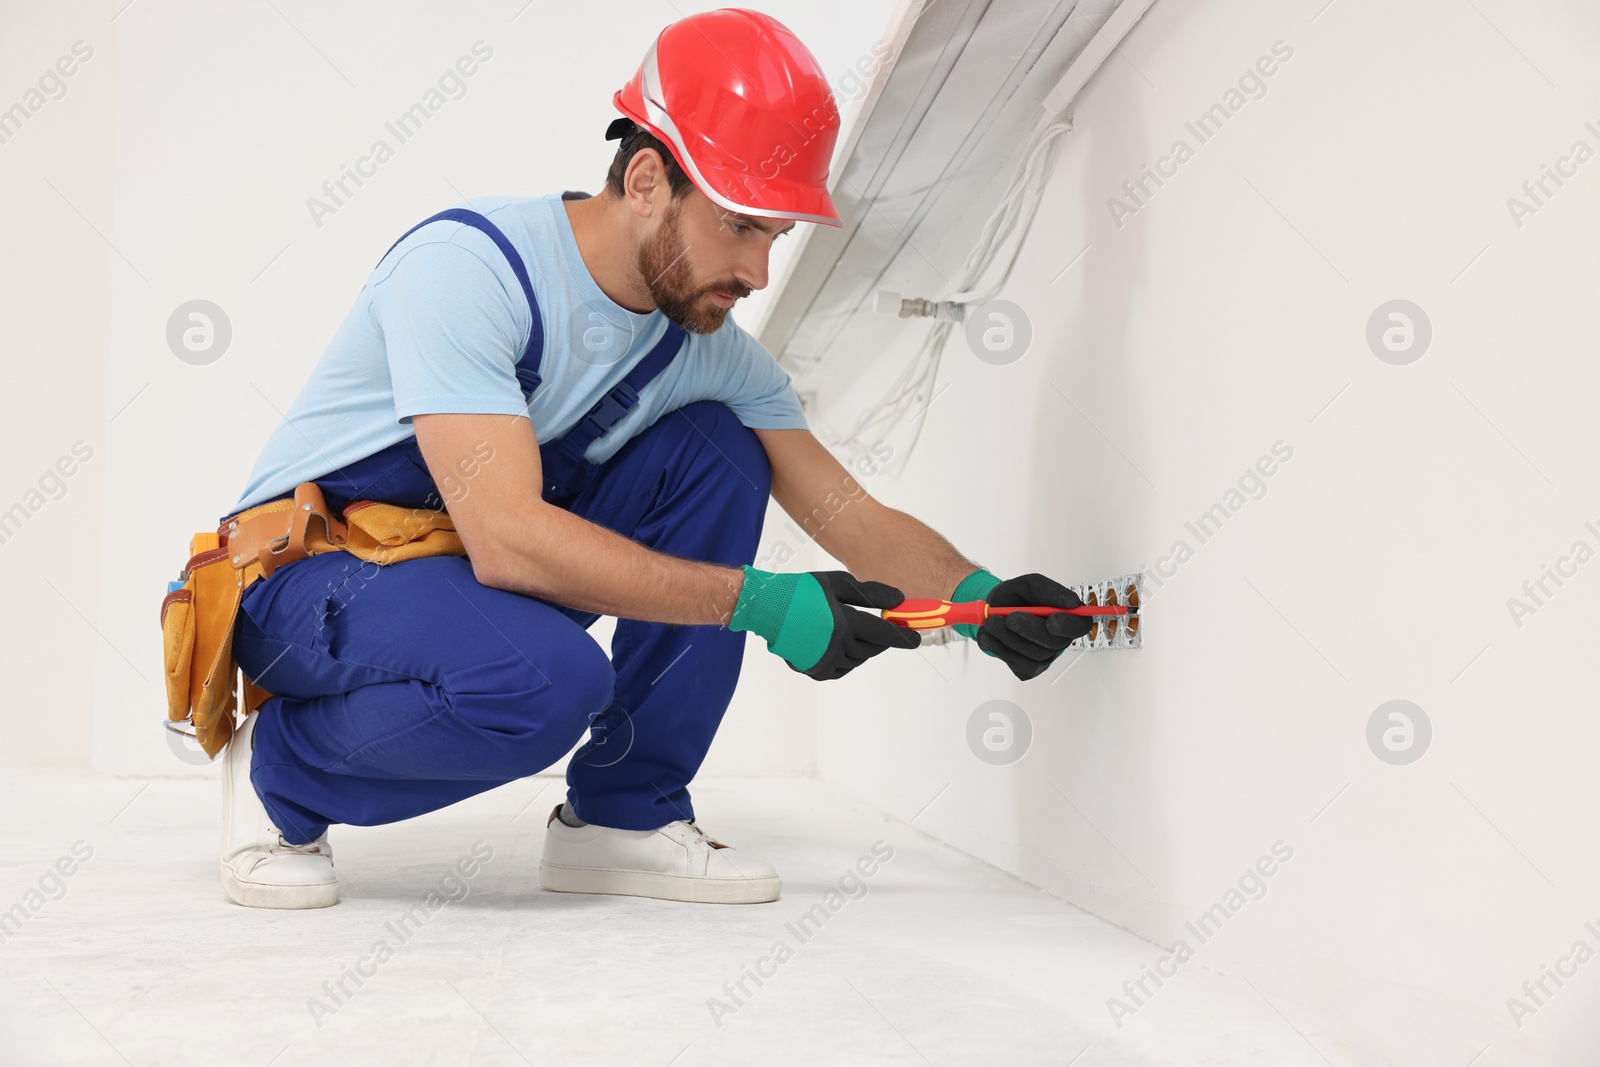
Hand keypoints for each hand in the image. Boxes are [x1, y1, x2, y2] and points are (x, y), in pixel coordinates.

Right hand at [728, 566, 920, 680]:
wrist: (767, 608)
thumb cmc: (802, 591)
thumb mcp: (838, 583)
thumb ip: (870, 593)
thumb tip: (898, 599)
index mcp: (846, 623)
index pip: (884, 635)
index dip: (903, 638)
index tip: (916, 640)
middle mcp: (838, 647)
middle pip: (871, 649)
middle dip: (881, 641)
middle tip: (883, 631)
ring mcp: (825, 661)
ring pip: (856, 660)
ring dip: (863, 650)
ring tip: (856, 635)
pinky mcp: (814, 669)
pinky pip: (840, 669)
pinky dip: (847, 660)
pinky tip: (843, 648)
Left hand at [976, 572, 1090, 680]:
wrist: (992, 611)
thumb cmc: (1016, 597)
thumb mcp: (1029, 584)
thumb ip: (1048, 590)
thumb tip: (1071, 602)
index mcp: (1067, 617)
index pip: (1080, 626)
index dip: (1069, 626)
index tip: (1052, 619)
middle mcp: (1060, 640)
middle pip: (1055, 643)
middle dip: (1030, 630)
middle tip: (1010, 617)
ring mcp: (1045, 657)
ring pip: (1034, 654)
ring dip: (1009, 637)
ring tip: (992, 621)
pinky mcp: (1028, 668)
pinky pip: (1018, 664)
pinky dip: (1001, 648)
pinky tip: (993, 635)